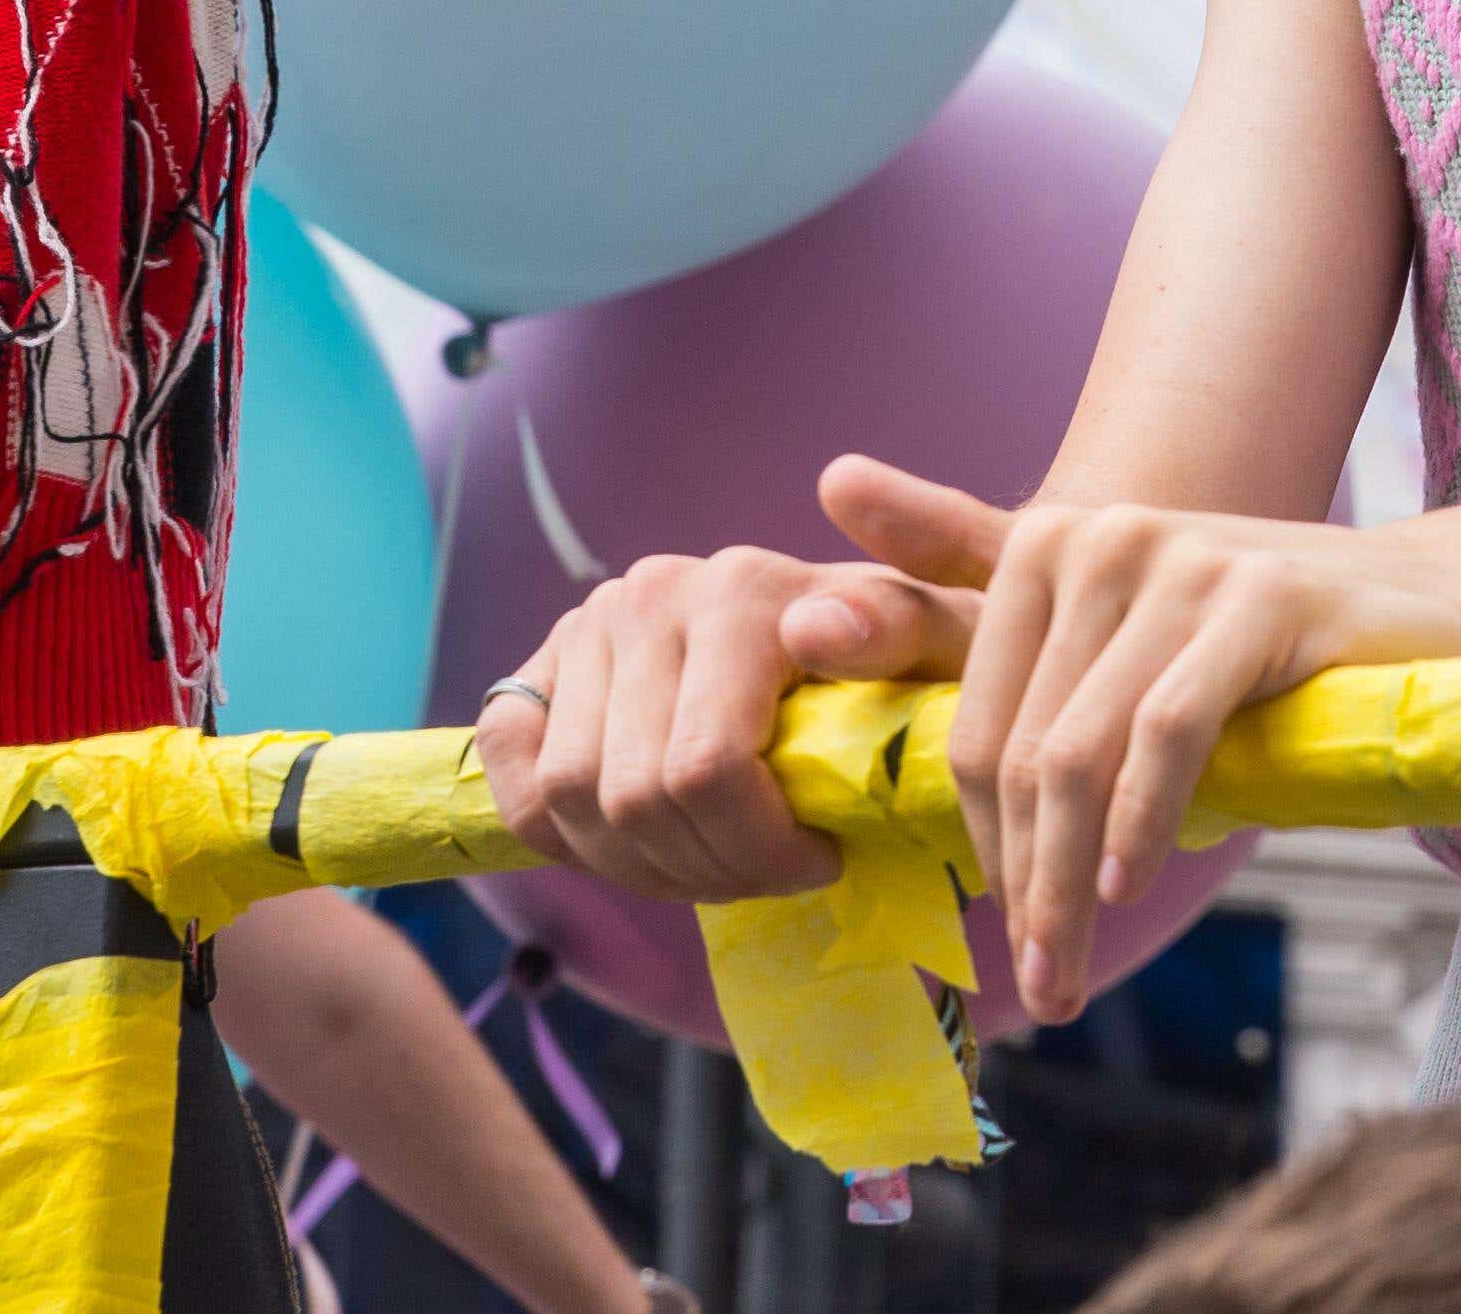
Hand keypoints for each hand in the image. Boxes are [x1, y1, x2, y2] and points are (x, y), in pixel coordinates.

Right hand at [478, 539, 973, 905]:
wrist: (847, 638)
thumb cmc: (909, 661)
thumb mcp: (946, 644)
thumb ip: (906, 629)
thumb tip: (815, 630)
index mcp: (742, 586)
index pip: (707, 768)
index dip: (761, 850)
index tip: (823, 860)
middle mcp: (651, 592)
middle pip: (637, 799)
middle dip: (710, 868)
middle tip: (773, 873)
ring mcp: (587, 628)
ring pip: (572, 802)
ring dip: (645, 866)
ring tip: (720, 859)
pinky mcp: (541, 668)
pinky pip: (515, 775)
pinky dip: (563, 837)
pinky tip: (637, 845)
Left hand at [829, 456, 1460, 1026]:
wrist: (1427, 610)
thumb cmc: (1254, 643)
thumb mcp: (1110, 624)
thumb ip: (965, 574)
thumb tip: (826, 476)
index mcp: (1048, 543)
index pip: (973, 721)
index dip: (973, 838)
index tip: (993, 928)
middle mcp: (1101, 536)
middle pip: (1019, 748)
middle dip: (1017, 882)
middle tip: (1038, 983)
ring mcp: (1178, 559)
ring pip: (1080, 752)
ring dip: (1066, 883)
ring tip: (1073, 970)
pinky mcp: (1257, 596)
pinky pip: (1165, 731)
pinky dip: (1138, 823)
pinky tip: (1126, 884)